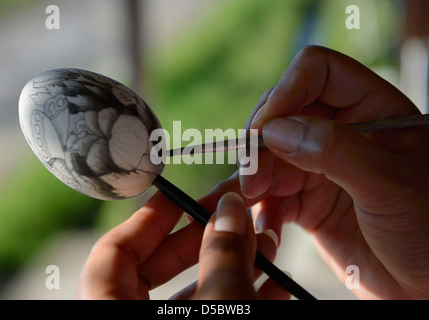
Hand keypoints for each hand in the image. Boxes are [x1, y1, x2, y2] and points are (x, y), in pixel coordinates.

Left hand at [77, 191, 288, 299]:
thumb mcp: (219, 305)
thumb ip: (223, 256)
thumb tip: (231, 209)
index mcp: (110, 309)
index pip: (113, 253)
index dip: (148, 218)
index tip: (180, 197)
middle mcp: (127, 319)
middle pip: (155, 270)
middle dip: (203, 239)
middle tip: (235, 216)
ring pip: (192, 295)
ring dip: (232, 268)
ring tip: (267, 245)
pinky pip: (211, 315)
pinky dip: (241, 299)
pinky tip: (275, 284)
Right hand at [229, 45, 428, 298]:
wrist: (427, 284)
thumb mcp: (390, 185)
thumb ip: (334, 151)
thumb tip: (275, 129)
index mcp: (373, 109)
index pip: (319, 72)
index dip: (286, 91)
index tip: (264, 128)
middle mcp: (342, 132)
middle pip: (283, 113)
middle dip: (261, 141)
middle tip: (252, 173)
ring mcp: (321, 166)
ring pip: (270, 154)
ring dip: (254, 175)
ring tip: (251, 198)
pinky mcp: (307, 201)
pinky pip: (271, 194)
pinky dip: (261, 206)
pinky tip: (266, 223)